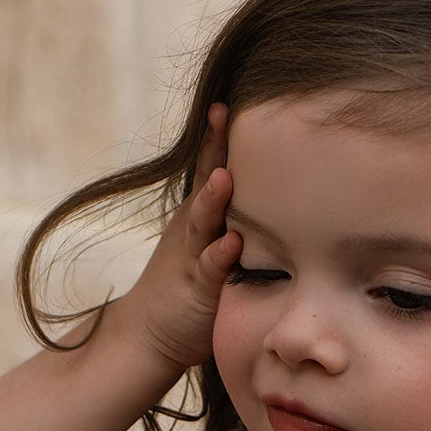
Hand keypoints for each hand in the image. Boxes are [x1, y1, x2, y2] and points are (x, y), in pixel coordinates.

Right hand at [111, 102, 244, 377]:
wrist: (148, 332)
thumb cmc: (189, 287)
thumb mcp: (213, 244)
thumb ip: (238, 220)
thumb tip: (283, 202)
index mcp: (202, 213)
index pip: (214, 165)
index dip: (222, 135)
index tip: (235, 98)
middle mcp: (194, 225)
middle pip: (207, 179)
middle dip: (215, 146)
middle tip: (223, 110)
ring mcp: (192, 253)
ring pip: (204, 220)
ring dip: (215, 198)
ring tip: (227, 175)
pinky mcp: (195, 287)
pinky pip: (208, 268)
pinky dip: (219, 255)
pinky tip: (232, 244)